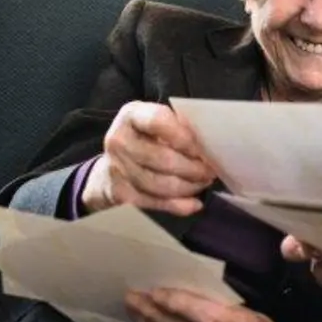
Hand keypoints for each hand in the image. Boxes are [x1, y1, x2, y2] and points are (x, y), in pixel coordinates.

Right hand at [83, 101, 214, 214]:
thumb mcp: (157, 122)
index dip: (184, 137)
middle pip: (161, 158)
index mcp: (131, 116)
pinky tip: (194, 203)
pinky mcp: (119, 193)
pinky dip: (179, 205)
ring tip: (203, 182)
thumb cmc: (145, 138)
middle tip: (211, 171)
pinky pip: (154, 203)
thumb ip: (178, 126)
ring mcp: (117, 168)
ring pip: (160, 184)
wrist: (111, 167)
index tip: (203, 149)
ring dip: (188, 186)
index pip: (158, 122)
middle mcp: (119, 140)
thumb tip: (208, 141)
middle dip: (192, 168)